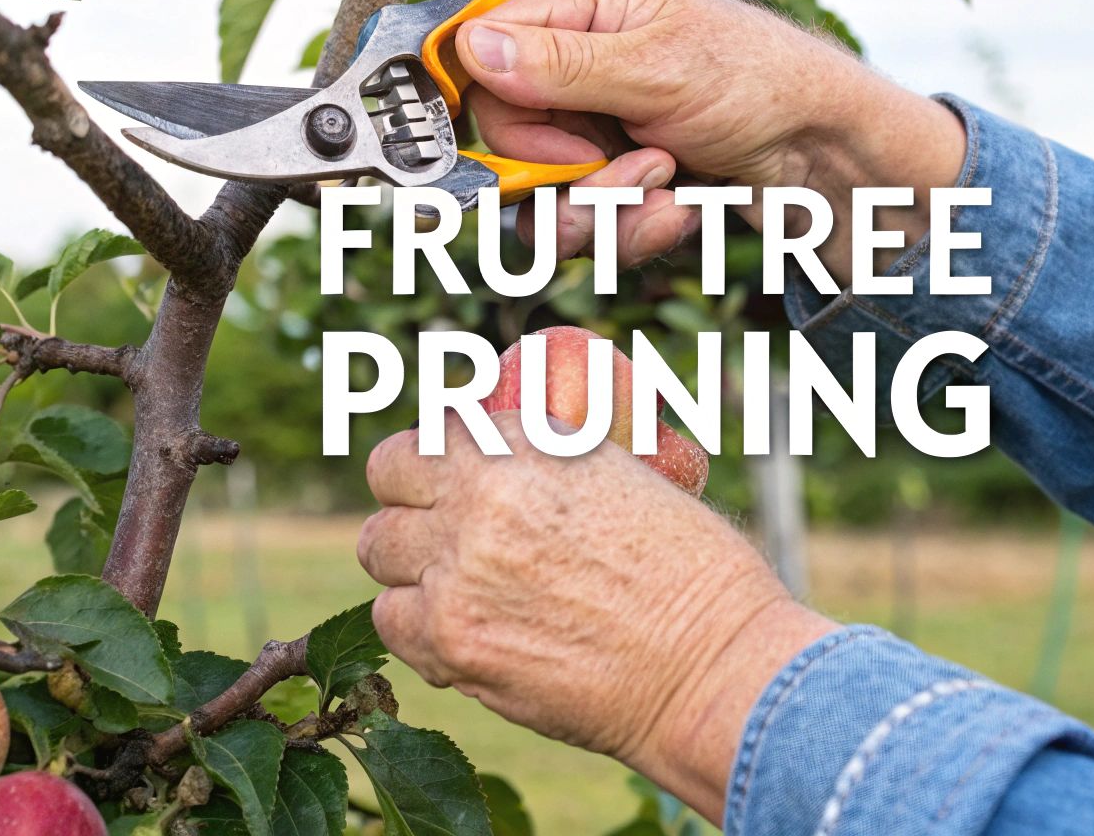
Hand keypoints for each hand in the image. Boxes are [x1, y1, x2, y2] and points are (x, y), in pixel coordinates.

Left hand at [356, 411, 836, 822]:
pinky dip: (417, 627)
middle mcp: (479, 496)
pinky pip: (393, 622)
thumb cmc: (697, 575)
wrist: (712, 665)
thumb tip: (529, 460)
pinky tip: (457, 632)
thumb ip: (562, 466)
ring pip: (380, 552)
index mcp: (525, 443)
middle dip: (409, 499)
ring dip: (409, 563)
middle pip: (389, 477)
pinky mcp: (451, 642)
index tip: (448, 475)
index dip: (436, 454)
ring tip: (451, 584)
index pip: (434, 428)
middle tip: (438, 527)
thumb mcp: (630, 479)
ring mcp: (456, 571)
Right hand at [458, 0, 965, 278]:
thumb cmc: (762, 83)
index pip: (480, 66)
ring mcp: (591, 125)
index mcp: (579, 7)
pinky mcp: (613, 178)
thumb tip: (472, 48)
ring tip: (669, 188)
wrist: (828, 154)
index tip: (565, 150)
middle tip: (641, 167)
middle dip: (573, 178)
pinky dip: (633, 230)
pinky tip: (681, 209)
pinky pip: (586, 228)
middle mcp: (573, 63)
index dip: (510, 122)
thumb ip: (561, 66)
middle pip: (506, 146)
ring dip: (608, 212)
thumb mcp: (661, 68)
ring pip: (541, 200)